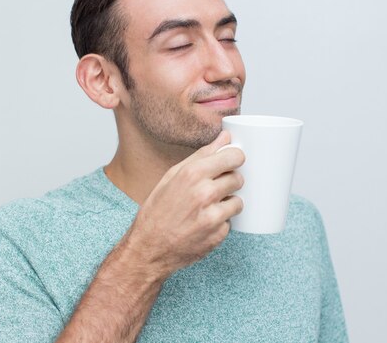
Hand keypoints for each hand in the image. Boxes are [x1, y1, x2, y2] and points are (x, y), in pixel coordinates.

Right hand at [125, 130, 244, 278]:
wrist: (149, 249)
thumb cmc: (157, 211)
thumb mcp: (172, 176)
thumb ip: (202, 155)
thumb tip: (226, 138)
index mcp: (192, 174)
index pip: (233, 157)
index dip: (235, 158)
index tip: (232, 161)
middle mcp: (204, 193)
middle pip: (238, 178)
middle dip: (230, 182)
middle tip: (214, 188)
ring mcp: (213, 216)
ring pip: (238, 201)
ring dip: (227, 203)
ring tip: (207, 208)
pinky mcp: (218, 235)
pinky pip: (230, 222)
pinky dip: (221, 222)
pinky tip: (203, 224)